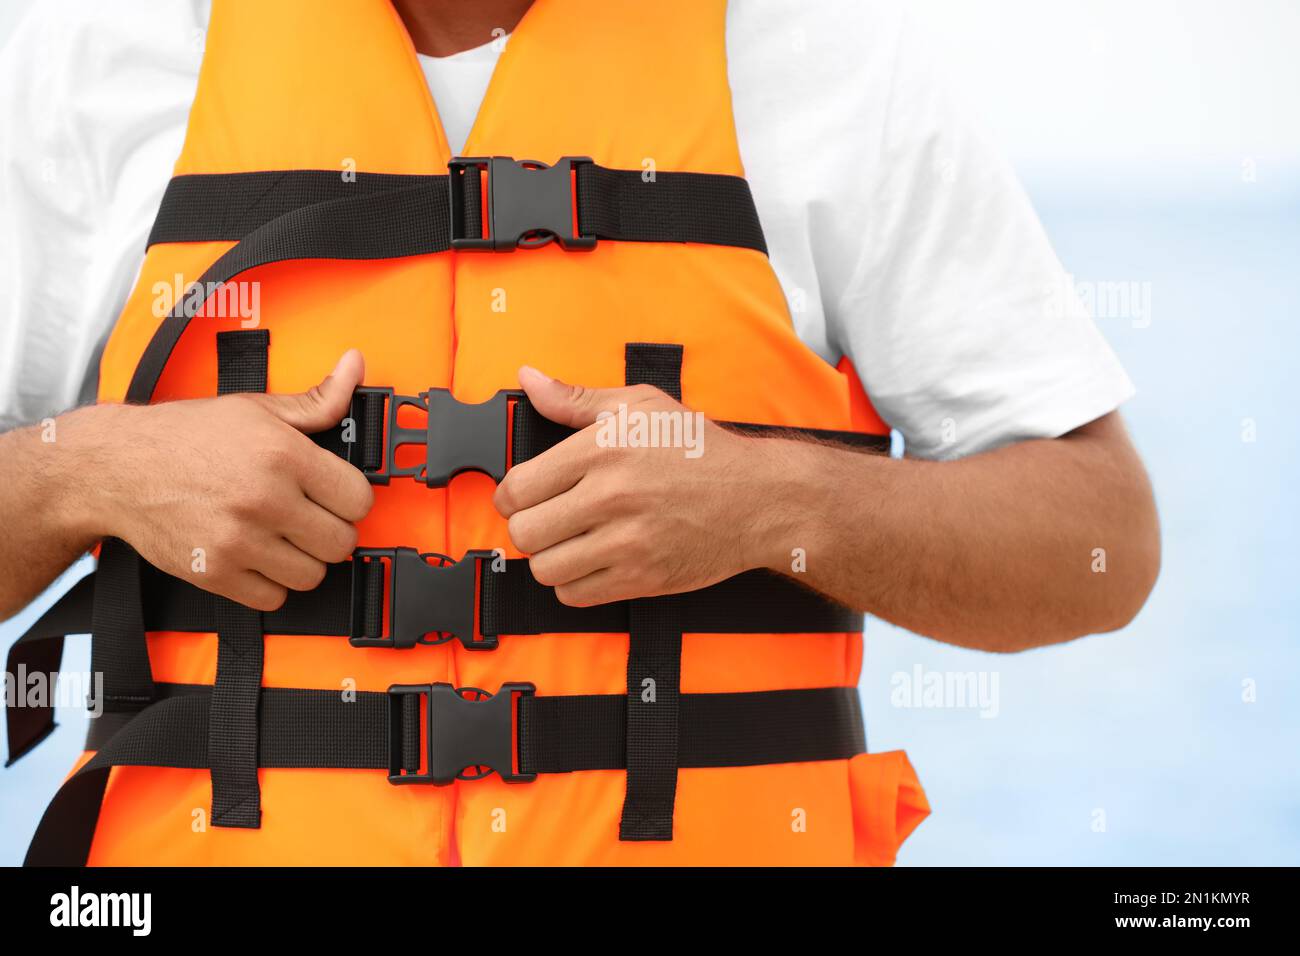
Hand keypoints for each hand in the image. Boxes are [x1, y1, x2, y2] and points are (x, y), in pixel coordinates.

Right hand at [73, 350, 373, 610]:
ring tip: (281, 537)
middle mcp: (264, 500)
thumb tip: (354, 367)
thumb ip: (317, 399)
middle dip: (331, 531)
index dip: (351, 499)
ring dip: (302, 560)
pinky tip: (257, 556)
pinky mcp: (215, 574)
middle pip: (341, 543)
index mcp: (283, 456)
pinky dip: (270, 584)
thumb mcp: (256, 408)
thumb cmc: (185, 437)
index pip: (359, 500)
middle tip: (309, 518)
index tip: (335, 496)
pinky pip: (274, 598)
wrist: (115, 468)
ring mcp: (239, 541)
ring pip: (312, 576)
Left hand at [493, 366, 780, 606]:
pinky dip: (575, 583)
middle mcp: (611, 496)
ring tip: (570, 543)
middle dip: (529, 528)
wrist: (758, 498)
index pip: (517, 488)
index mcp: (602, 449)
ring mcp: (626, 541)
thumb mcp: (640, 406)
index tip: (524, 497)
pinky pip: (576, 594)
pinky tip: (591, 562)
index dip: (512, 496)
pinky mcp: (641, 577)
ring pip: (545, 568)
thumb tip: (530, 381)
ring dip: (551, 558)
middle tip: (548, 520)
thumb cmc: (700, 451)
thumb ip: (576, 399)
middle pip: (525, 532)